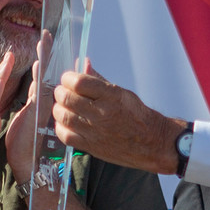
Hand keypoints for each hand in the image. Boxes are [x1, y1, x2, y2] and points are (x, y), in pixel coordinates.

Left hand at [2, 43, 47, 184]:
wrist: (24, 161)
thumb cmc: (24, 141)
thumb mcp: (27, 116)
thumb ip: (33, 102)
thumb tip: (35, 90)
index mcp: (37, 100)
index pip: (41, 73)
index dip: (43, 56)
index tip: (44, 40)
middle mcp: (41, 100)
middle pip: (46, 70)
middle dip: (47, 52)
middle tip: (48, 33)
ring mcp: (40, 106)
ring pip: (43, 76)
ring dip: (44, 58)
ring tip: (45, 41)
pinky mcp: (36, 112)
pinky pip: (39, 90)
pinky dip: (40, 76)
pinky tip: (39, 64)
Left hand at [53, 64, 185, 173]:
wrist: (151, 142)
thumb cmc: (136, 115)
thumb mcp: (120, 92)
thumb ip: (98, 79)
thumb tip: (84, 63)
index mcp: (111, 96)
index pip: (79, 82)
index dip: (68, 78)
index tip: (68, 79)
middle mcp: (102, 113)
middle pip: (67, 98)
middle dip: (60, 92)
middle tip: (63, 92)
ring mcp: (95, 131)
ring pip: (63, 116)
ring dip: (58, 108)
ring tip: (63, 106)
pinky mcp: (91, 146)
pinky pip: (65, 135)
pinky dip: (60, 126)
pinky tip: (65, 122)